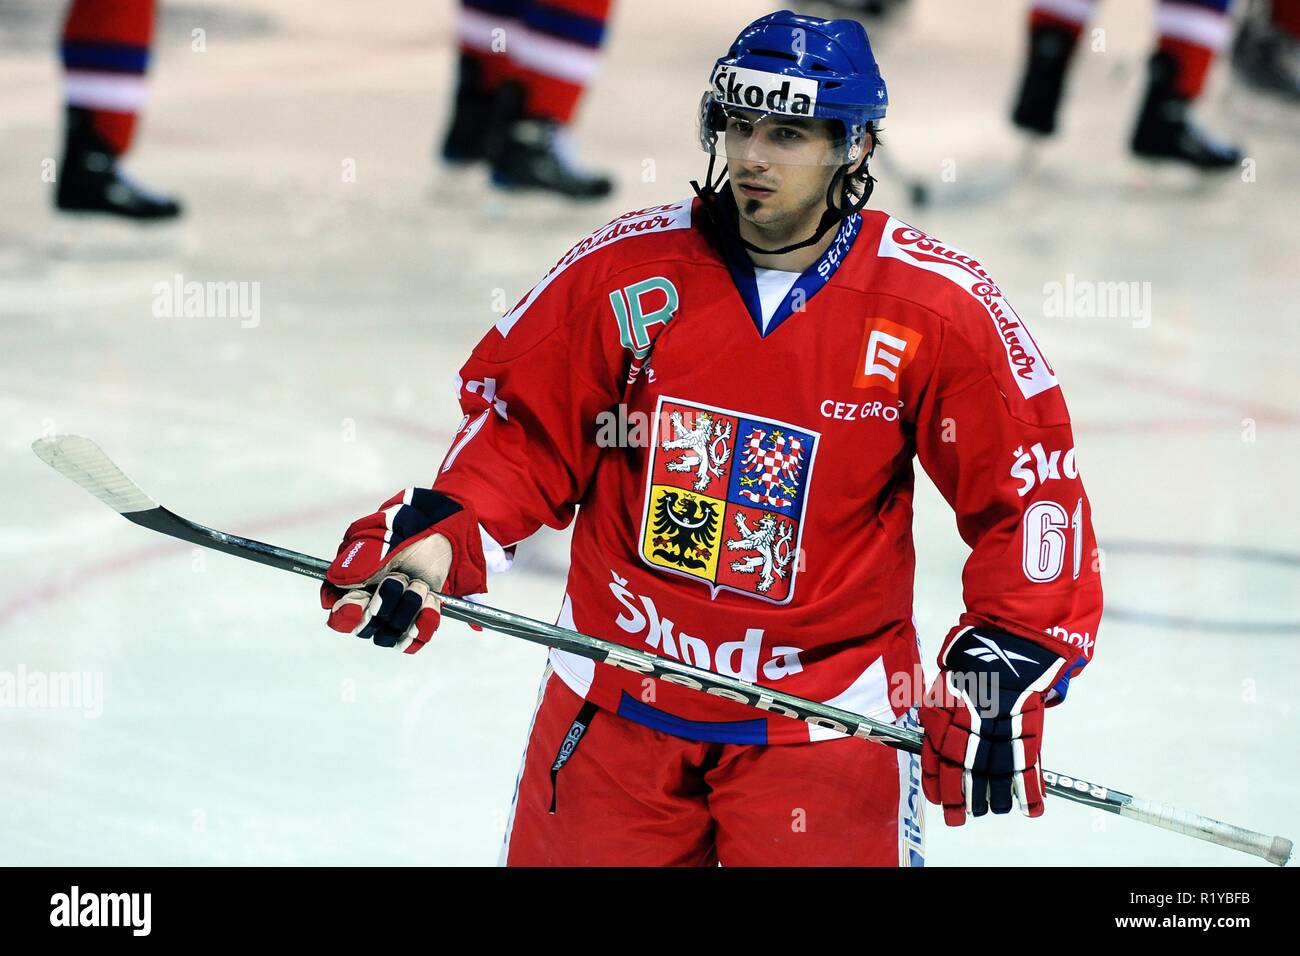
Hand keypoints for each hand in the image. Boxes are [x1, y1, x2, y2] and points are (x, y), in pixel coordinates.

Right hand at [320, 489, 486, 652]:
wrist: (440, 530)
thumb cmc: (403, 530)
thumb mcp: (377, 539)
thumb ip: (357, 561)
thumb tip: (337, 581)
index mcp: (351, 585)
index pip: (340, 615)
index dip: (347, 614)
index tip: (361, 603)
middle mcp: (369, 604)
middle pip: (366, 628)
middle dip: (386, 603)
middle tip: (400, 578)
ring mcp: (393, 614)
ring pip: (391, 635)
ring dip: (409, 607)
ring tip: (419, 583)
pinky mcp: (417, 619)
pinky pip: (415, 639)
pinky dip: (425, 622)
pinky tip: (430, 602)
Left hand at [919, 627, 1067, 824]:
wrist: (1007, 639)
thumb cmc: (971, 654)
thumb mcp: (943, 679)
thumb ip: (940, 708)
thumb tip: (934, 732)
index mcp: (944, 713)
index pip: (938, 757)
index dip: (938, 781)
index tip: (938, 799)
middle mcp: (969, 726)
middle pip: (964, 770)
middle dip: (961, 798)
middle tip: (959, 818)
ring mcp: (999, 729)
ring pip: (994, 774)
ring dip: (993, 798)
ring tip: (992, 811)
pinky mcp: (1027, 728)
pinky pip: (1028, 766)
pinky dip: (1030, 790)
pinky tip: (1030, 810)